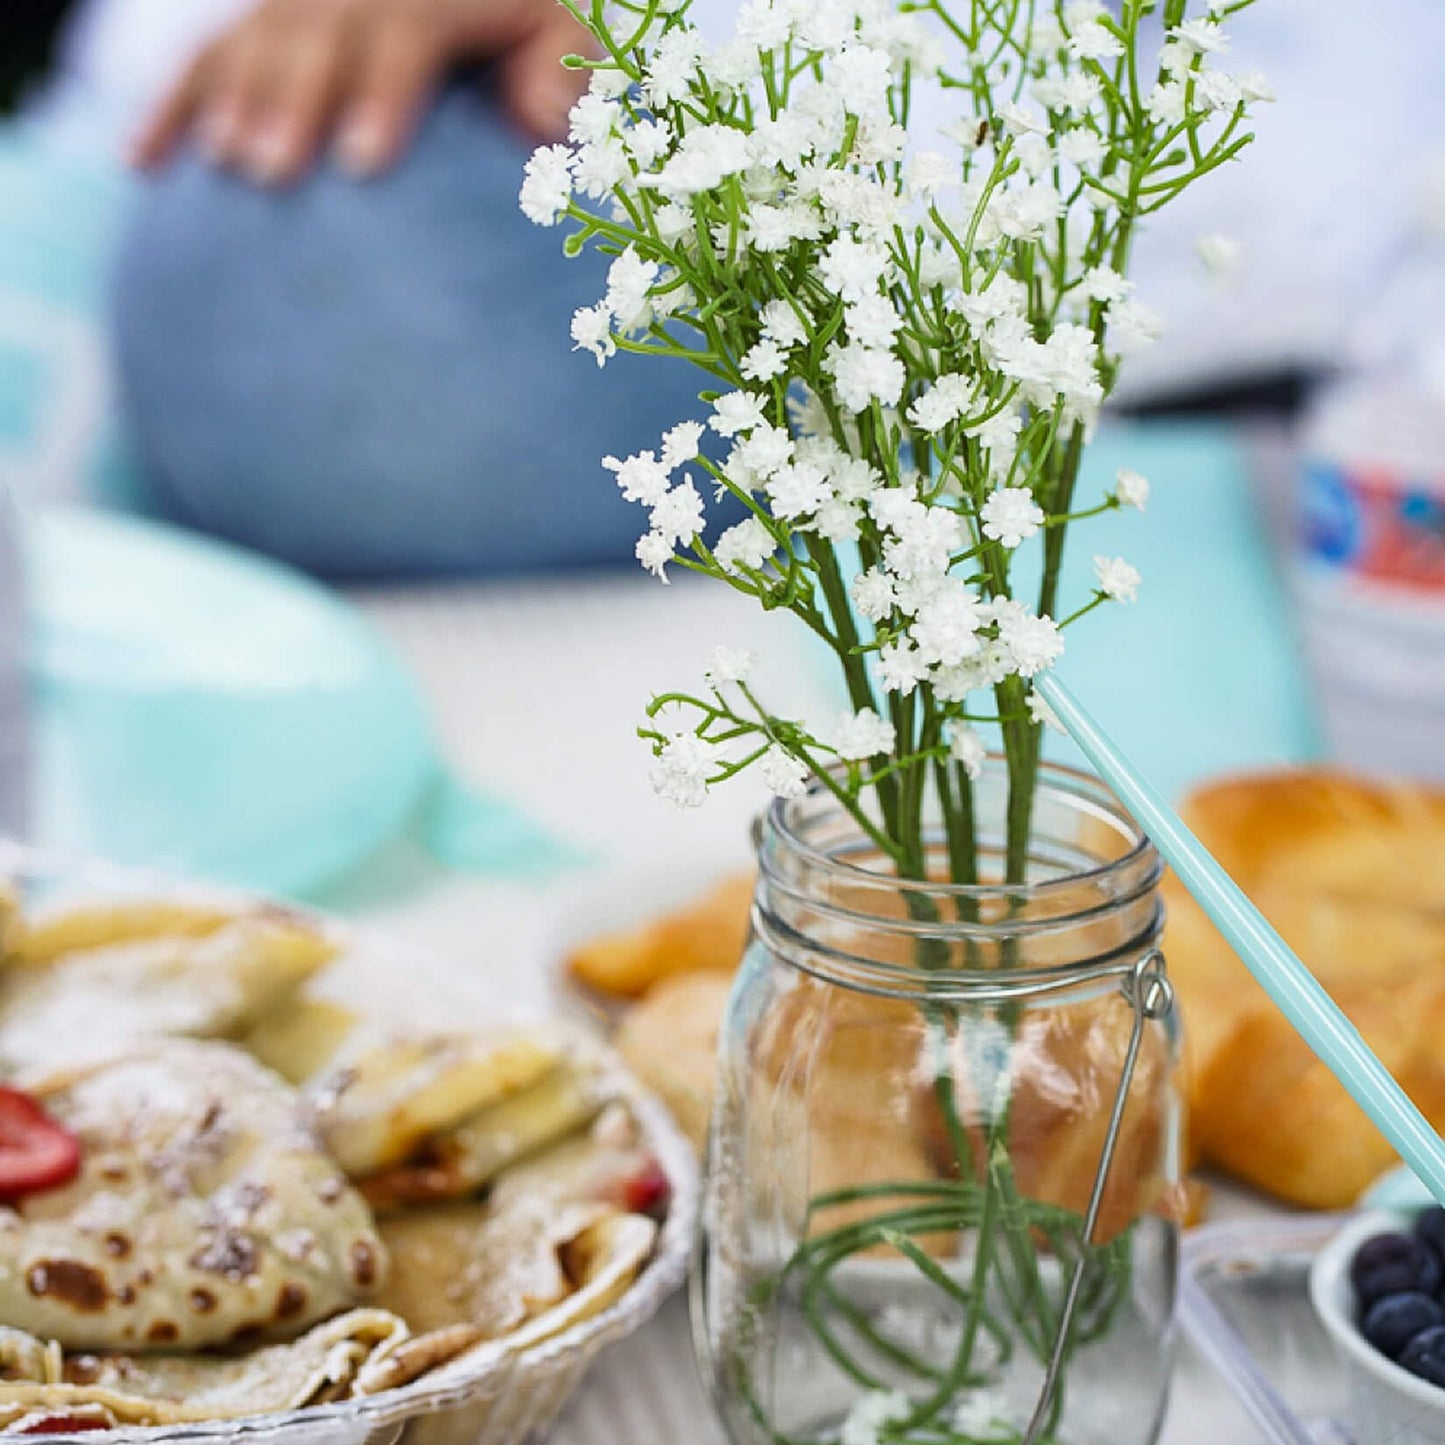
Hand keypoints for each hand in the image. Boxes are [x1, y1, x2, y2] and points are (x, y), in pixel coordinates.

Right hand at [130, 0, 590, 183]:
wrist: (482, 9)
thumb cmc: (535, 46)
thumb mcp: (563, 40)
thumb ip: (559, 71)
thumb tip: (544, 112)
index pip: (406, 26)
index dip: (381, 91)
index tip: (363, 163)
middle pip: (316, 31)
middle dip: (290, 98)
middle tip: (272, 171)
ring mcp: (305, 1)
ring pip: (254, 37)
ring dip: (230, 100)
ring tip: (227, 166)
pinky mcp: (264, 27)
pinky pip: (206, 56)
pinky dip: (169, 107)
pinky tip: (141, 164)